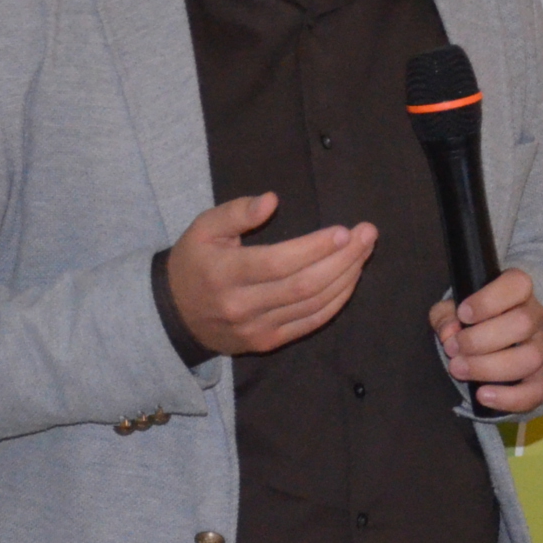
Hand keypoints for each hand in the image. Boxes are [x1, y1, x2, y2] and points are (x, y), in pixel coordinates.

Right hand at [167, 193, 376, 355]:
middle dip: (342, 260)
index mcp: (224, 273)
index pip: (278, 263)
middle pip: (303, 286)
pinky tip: (350, 278)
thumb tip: (272, 200)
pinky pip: (310, 323)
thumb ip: (236, 212)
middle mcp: (242, 305)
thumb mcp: (203, 227)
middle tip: (368, 235)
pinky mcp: (268, 341)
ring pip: (312, 305)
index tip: (344, 231)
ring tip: (365, 252)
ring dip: (345, 278)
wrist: (174, 315)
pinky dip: (336, 301)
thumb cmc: (194, 262)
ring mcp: (257, 328)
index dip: (315, 248)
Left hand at [431, 267, 542, 414]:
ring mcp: (539, 349)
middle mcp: (534, 318)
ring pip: (530, 358)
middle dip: (481, 339)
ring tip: (458, 369)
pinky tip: (482, 395)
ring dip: (489, 367)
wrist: (490, 342)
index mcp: (517, 291)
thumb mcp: (452, 310)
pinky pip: (536, 392)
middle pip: (522, 323)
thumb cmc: (471, 320)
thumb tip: (449, 332)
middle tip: (453, 348)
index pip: (518, 284)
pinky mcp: (538, 379)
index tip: (463, 314)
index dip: (489, 299)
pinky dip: (509, 398)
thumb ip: (446, 316)